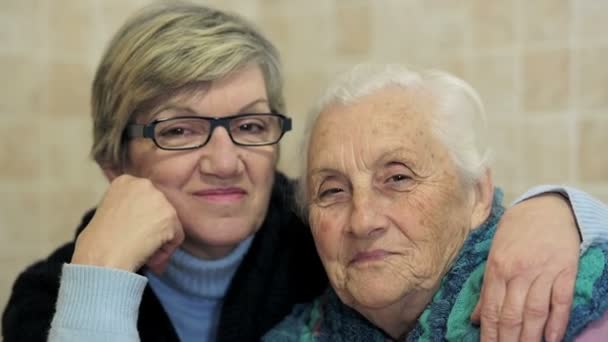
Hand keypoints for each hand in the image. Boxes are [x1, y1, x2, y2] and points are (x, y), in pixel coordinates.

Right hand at [71, 175, 183, 273]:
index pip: (146, 199)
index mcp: (125, 181)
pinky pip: (177, 237)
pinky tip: (150, 257)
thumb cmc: (97, 242)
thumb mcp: (108, 211)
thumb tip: (143, 218)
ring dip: (159, 240)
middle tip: (137, 243)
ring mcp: (159, 199)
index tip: (130, 232)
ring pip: (170, 223)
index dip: (141, 218)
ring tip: (141, 252)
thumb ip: (127, 207)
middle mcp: (144, 184)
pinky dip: (166, 250)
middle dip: (152, 227)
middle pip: (160, 209)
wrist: (101, 258)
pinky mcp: (170, 216)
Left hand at [472, 193, 579, 341]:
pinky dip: (558, 322)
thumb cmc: (515, 234)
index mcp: (497, 268)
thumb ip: (486, 289)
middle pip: (512, 315)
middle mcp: (518, 272)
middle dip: (508, 341)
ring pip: (535, 312)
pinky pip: (561, 301)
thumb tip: (476, 319)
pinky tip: (552, 339)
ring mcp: (543, 272)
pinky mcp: (565, 271)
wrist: (546, 208)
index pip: (492, 309)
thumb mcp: (494, 256)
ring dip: (530, 338)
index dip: (490, 334)